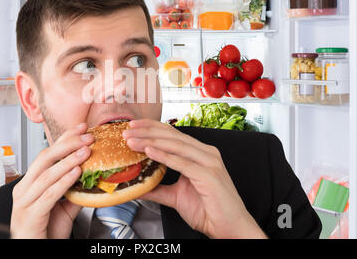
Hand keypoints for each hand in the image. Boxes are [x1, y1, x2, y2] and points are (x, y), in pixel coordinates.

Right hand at [10, 123, 93, 238]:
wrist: (34, 252)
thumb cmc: (44, 232)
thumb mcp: (63, 207)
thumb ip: (73, 191)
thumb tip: (91, 176)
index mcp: (29, 183)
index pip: (47, 154)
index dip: (64, 139)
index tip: (82, 129)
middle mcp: (24, 189)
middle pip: (45, 158)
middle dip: (67, 144)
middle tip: (87, 136)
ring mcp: (24, 202)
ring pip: (47, 174)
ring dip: (69, 160)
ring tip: (85, 151)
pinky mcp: (31, 215)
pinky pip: (49, 194)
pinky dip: (64, 181)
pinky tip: (76, 173)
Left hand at [123, 119, 266, 238]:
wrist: (230, 228)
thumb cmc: (208, 210)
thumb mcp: (176, 196)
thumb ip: (158, 189)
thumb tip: (137, 187)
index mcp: (200, 154)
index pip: (173, 134)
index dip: (152, 128)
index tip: (133, 127)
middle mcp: (206, 153)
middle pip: (172, 136)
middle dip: (147, 132)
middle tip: (127, 131)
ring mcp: (209, 162)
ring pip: (176, 145)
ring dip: (151, 141)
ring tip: (132, 141)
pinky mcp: (209, 175)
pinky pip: (182, 162)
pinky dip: (164, 155)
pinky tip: (149, 151)